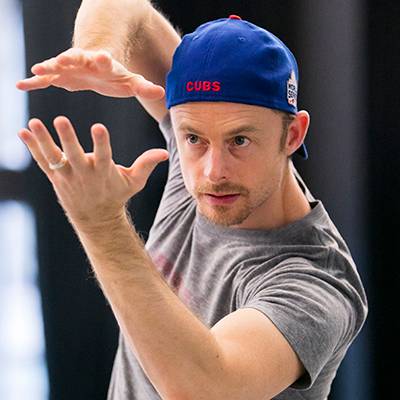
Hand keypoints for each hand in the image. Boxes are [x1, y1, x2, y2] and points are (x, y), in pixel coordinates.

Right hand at [16, 48, 164, 99]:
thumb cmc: (116, 74)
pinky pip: (45, 79)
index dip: (102, 58)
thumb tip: (162, 93)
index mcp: (104, 64)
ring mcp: (70, 68)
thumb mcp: (131, 81)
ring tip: (37, 70)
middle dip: (70, 59)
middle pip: (77, 58)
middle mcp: (85, 62)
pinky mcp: (60, 76)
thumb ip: (144, 87)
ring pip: (57, 66)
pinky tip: (20, 85)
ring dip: (49, 67)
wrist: (98, 64)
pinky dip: (34, 82)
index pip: (104, 59)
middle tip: (62, 59)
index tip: (101, 56)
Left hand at [18, 116, 168, 227]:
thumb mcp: (134, 181)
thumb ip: (147, 164)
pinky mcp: (56, 177)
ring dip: (43, 140)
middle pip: (74, 155)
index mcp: (104, 172)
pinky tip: (22, 132)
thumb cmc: (116, 195)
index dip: (101, 143)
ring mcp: (67, 176)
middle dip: (68, 138)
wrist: (96, 217)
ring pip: (53, 157)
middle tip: (61, 120)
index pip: (104, 156)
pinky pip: (42, 161)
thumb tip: (165, 152)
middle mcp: (84, 174)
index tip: (99, 127)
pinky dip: (32, 148)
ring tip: (33, 123)